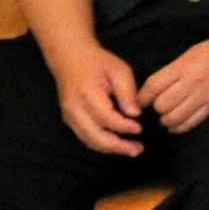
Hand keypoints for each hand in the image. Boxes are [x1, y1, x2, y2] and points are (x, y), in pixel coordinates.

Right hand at [50, 42, 144, 159]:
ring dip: (110, 149)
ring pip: (88, 140)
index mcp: (86, 93)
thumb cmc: (98, 63)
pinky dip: (102, 144)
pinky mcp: (70, 120)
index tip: (140, 129)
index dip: (123, 126)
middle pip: (94, 135)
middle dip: (117, 146)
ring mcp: (69, 116)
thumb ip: (127, 92)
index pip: (105, 117)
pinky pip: (85, 137)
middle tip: (138, 150)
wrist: (70, 59)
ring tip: (132, 150)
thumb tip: (135, 114)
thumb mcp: (119, 70)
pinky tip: (118, 144)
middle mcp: (74, 108)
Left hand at [134, 22, 208, 134]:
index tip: (140, 99)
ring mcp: (204, 96)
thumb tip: (154, 88)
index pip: (153, 86)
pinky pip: (191, 123)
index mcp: (185, 67)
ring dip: (166, 118)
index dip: (142, 96)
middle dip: (156, 107)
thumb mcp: (191, 53)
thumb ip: (173, 70)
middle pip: (162, 105)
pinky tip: (176, 123)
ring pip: (174, 118)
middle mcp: (193, 83)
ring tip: (167, 113)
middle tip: (157, 103)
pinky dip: (179, 127)